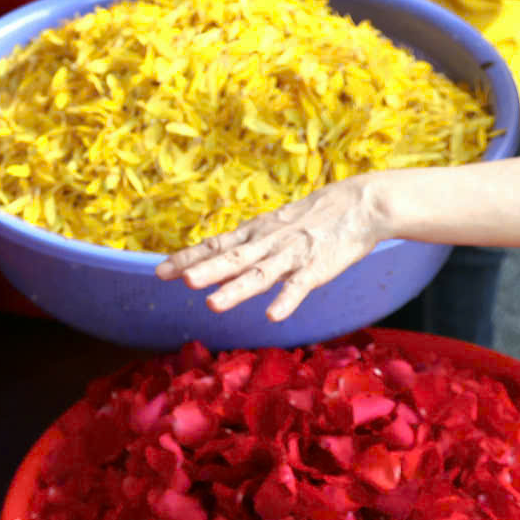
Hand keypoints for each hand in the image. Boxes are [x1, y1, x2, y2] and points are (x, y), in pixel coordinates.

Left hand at [158, 177, 395, 320]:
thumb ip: (247, 242)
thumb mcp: (274, 224)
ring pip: (260, 274)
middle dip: (206, 270)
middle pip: (232, 258)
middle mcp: (268, 243)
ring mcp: (292, 256)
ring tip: (213, 303)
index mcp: (256, 233)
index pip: (216, 245)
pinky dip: (286, 300)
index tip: (160, 271)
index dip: (189, 257)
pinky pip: (300, 286)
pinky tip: (272, 315)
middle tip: (180, 280)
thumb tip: (215, 256)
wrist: (360, 204)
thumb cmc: (314, 217)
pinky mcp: (317, 268)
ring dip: (236, 289)